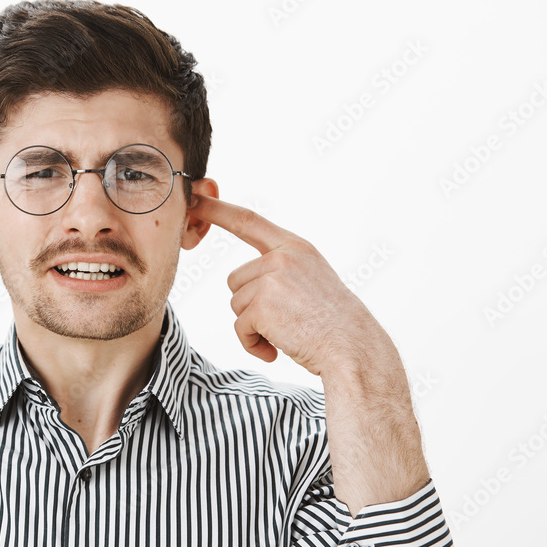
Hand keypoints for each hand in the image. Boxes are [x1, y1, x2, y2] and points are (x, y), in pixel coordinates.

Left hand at [189, 194, 387, 376]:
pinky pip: (240, 327)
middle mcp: (283, 257)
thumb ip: (279, 269)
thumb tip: (241, 282)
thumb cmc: (332, 322)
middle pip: (235, 280)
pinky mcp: (263, 306)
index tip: (193, 198)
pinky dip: (253, 343)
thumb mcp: (310, 278)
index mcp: (295, 247)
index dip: (217, 210)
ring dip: (254, 326)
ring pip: (236, 304)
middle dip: (250, 305)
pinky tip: (278, 348)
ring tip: (286, 332)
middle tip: (284, 319)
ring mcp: (272, 280)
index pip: (247, 221)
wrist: (353, 348)